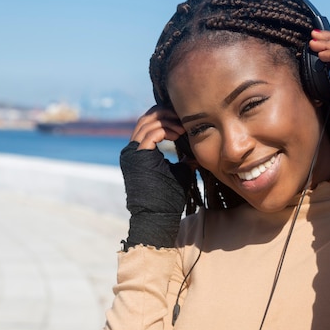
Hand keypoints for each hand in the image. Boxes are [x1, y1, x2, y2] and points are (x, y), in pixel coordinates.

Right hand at [120, 106, 193, 249]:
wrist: (156, 216)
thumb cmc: (168, 199)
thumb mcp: (178, 173)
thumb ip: (184, 161)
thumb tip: (197, 154)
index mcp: (139, 152)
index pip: (148, 124)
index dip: (164, 118)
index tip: (182, 120)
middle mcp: (132, 149)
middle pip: (145, 118)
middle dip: (164, 113)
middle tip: (182, 115)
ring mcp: (132, 152)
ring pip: (146, 122)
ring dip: (167, 120)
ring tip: (182, 125)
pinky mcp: (137, 156)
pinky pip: (151, 134)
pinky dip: (165, 130)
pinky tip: (178, 134)